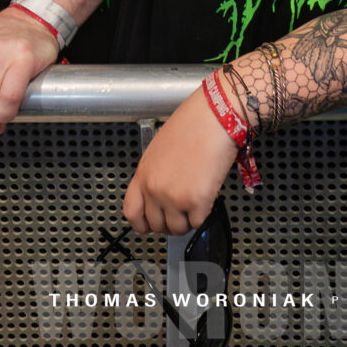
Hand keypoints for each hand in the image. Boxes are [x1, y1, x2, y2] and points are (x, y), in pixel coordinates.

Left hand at [124, 85, 240, 234]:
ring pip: (178, 229)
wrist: (215, 116)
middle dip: (169, 222)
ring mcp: (173, 197)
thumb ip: (156, 175)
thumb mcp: (161, 149)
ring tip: (195, 201)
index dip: (142, 223)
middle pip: (156, 225)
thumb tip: (162, 193)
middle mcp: (154, 187)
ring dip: (188, 220)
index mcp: (143, 173)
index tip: (150, 225)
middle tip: (181, 211)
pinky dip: (204, 214)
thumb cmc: (194, 124)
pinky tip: (207, 196)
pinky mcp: (196, 201)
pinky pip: (198, 223)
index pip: (131, 212)